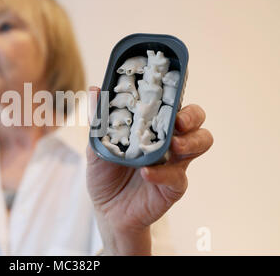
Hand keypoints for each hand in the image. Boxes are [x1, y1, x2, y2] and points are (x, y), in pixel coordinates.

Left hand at [86, 86, 213, 254]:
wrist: (106, 210)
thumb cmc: (105, 173)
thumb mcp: (97, 145)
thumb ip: (98, 119)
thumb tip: (95, 89)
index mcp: (152, 126)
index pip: (171, 103)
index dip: (175, 92)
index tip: (166, 86)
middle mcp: (168, 140)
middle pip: (196, 119)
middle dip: (192, 115)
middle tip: (178, 120)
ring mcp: (174, 162)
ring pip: (201, 142)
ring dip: (190, 140)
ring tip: (172, 144)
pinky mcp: (174, 185)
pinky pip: (177, 176)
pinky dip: (162, 173)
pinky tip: (146, 173)